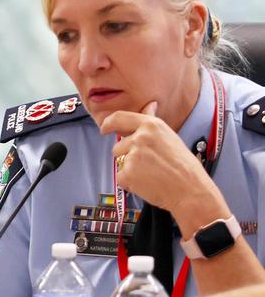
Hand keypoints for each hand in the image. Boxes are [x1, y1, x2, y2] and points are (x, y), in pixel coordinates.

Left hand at [101, 101, 230, 229]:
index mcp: (151, 126)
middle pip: (118, 146)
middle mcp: (140, 138)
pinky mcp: (127, 173)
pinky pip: (120, 177)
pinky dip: (130, 182)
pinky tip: (147, 183)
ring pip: (119, 161)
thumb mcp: (169, 137)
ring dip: (129, 169)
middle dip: (128, 156)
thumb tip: (150, 105)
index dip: (108, 123)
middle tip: (150, 165)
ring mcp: (132, 155)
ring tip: (151, 174)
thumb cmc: (184, 166)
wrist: (191, 190)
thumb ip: (152, 123)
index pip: (119, 118)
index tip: (104, 128)